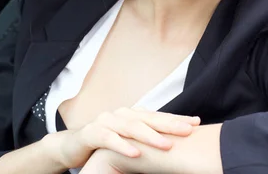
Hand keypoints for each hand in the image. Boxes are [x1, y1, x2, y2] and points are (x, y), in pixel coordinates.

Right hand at [46, 107, 199, 168]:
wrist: (71, 145)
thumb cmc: (105, 143)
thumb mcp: (128, 139)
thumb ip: (147, 137)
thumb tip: (174, 141)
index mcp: (132, 114)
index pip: (158, 116)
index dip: (177, 119)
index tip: (196, 123)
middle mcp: (121, 114)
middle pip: (149, 119)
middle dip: (170, 125)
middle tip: (188, 130)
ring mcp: (105, 121)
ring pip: (131, 127)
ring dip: (150, 136)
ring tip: (167, 145)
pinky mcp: (91, 133)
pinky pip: (108, 138)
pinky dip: (122, 145)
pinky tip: (136, 153)